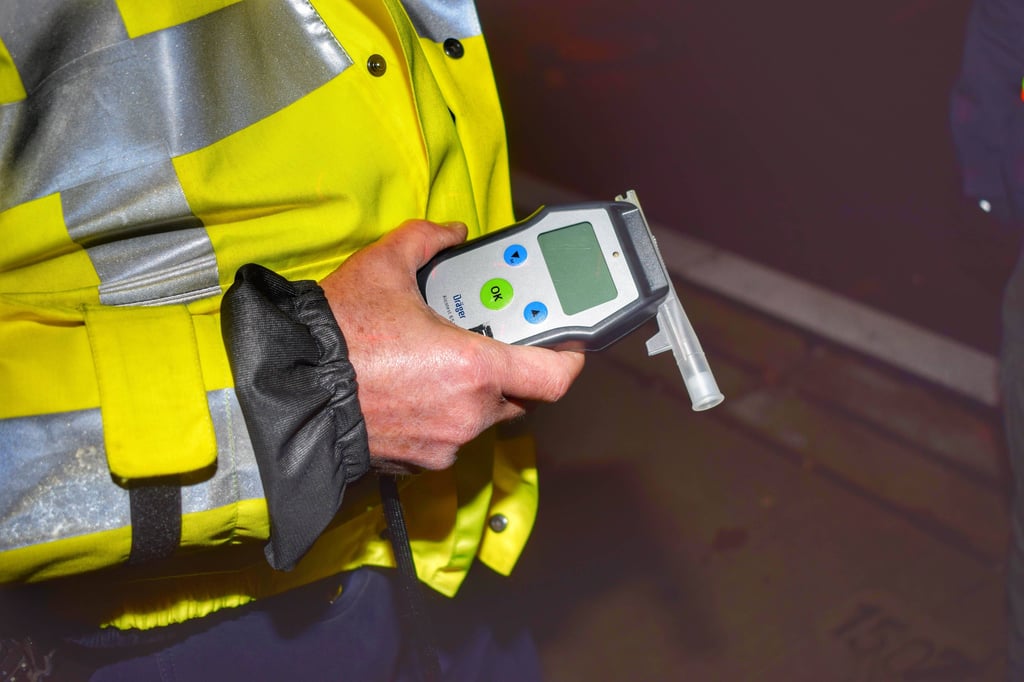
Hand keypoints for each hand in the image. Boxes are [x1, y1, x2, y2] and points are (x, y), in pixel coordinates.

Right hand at [320, 219, 584, 472]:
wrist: (290, 391)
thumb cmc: (338, 335)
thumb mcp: (383, 265)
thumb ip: (427, 238)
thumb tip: (451, 232)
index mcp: (475, 367)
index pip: (555, 377)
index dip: (571, 358)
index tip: (569, 342)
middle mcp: (468, 412)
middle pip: (520, 395)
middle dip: (511, 368)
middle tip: (486, 339)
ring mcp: (446, 442)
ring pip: (482, 416)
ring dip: (473, 391)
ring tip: (435, 360)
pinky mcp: (421, 461)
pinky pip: (450, 436)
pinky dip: (443, 414)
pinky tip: (412, 388)